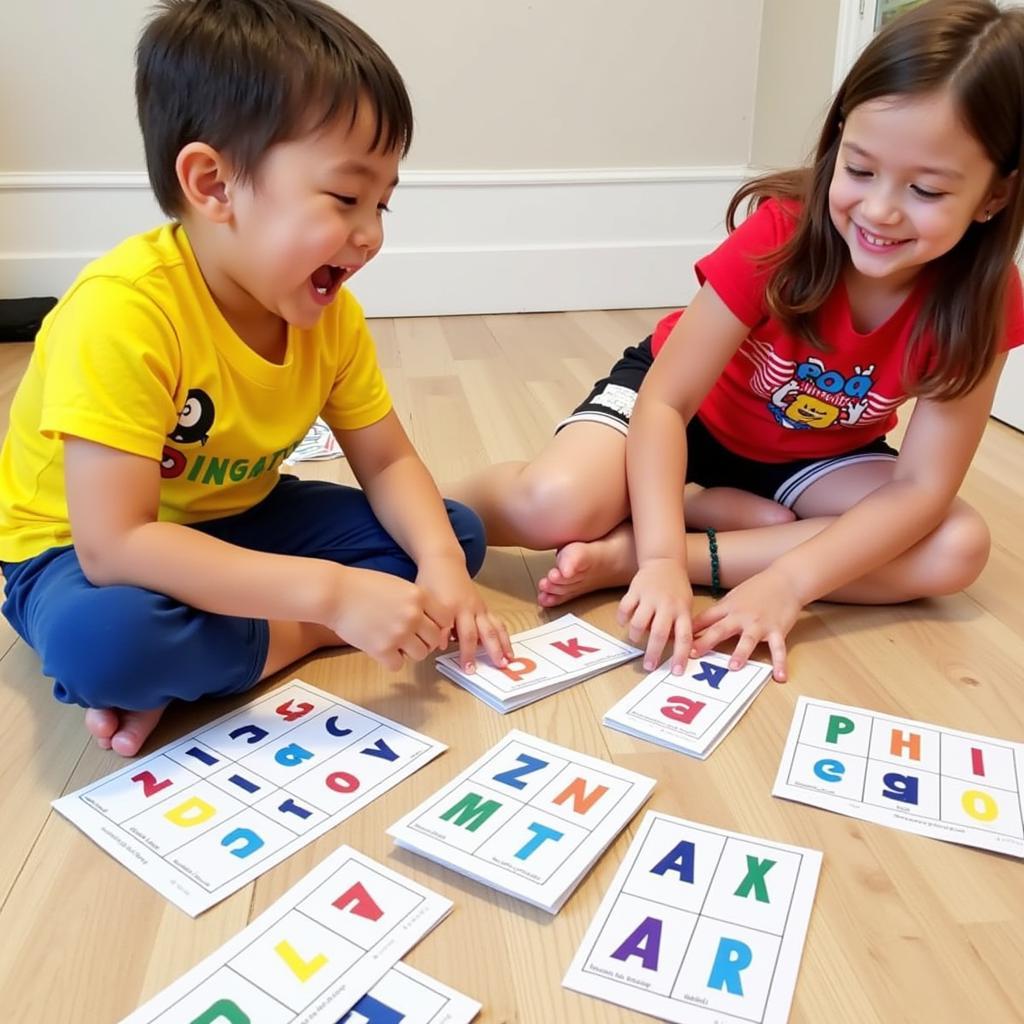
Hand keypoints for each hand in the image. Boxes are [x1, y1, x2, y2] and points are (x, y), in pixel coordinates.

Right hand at [325, 566, 449, 671]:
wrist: (334, 593)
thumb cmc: (362, 586)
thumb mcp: (397, 585)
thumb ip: (415, 601)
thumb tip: (428, 620)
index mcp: (419, 596)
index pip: (445, 619)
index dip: (438, 625)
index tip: (428, 628)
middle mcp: (413, 615)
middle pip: (434, 639)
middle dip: (424, 641)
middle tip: (410, 639)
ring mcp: (398, 633)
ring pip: (421, 654)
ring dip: (410, 652)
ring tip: (395, 644)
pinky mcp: (382, 649)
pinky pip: (398, 664)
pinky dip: (391, 660)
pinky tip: (382, 650)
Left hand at [416, 554, 512, 671]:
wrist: (443, 562)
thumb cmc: (431, 583)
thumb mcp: (425, 602)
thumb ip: (434, 624)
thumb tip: (441, 646)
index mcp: (451, 607)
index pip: (457, 633)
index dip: (463, 652)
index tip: (467, 668)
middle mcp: (468, 607)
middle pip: (479, 632)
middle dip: (486, 651)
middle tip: (491, 667)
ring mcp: (478, 606)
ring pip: (493, 627)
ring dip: (502, 644)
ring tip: (508, 659)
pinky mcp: (483, 606)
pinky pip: (496, 621)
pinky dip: (502, 635)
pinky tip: (507, 648)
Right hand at [616, 557, 693, 672]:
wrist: (665, 562)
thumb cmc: (676, 589)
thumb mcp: (685, 606)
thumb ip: (680, 625)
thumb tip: (675, 650)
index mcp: (682, 611)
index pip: (685, 637)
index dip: (681, 656)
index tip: (676, 671)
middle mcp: (667, 605)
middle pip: (659, 634)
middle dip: (653, 653)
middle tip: (648, 666)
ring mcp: (650, 597)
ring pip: (639, 623)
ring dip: (635, 636)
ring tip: (636, 640)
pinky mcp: (635, 590)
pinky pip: (624, 609)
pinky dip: (622, 619)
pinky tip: (624, 623)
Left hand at [690, 565, 800, 681]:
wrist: (785, 580)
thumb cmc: (757, 589)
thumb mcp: (733, 597)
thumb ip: (718, 613)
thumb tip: (695, 626)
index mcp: (728, 607)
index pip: (704, 619)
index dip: (690, 630)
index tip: (675, 641)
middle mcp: (741, 616)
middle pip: (720, 630)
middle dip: (705, 642)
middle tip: (692, 654)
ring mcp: (760, 624)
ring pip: (748, 640)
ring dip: (740, 653)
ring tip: (733, 667)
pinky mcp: (777, 630)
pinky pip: (779, 649)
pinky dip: (780, 664)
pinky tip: (780, 677)